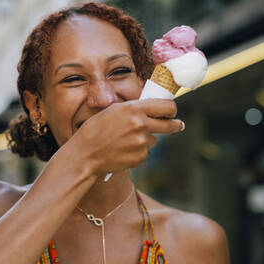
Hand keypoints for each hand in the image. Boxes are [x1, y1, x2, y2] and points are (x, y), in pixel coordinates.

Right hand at [65, 99, 183, 174]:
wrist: (85, 155)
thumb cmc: (95, 130)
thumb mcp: (113, 111)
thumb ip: (134, 109)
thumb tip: (153, 109)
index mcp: (134, 109)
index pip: (167, 106)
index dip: (171, 109)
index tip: (171, 112)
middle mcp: (141, 124)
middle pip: (170, 125)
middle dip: (175, 125)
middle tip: (178, 125)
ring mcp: (141, 143)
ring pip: (154, 140)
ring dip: (146, 139)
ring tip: (125, 140)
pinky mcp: (140, 157)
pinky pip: (145, 152)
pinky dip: (137, 151)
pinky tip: (122, 150)